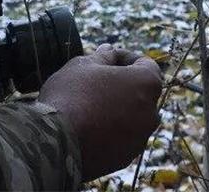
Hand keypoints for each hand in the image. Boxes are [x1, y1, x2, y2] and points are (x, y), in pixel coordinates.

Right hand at [38, 45, 162, 180]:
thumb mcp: (82, 65)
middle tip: (94, 80)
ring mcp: (140, 139)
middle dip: (122, 84)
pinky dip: (110, 130)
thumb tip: (109, 50)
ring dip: (116, 108)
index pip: (146, 64)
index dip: (125, 57)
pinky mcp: (125, 158)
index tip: (105, 57)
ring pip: (132, 117)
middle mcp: (151, 113)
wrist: (57, 144)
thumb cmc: (71, 96)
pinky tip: (86, 126)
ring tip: (88, 105)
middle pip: (140, 92)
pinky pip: (121, 138)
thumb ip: (101, 57)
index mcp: (146, 84)